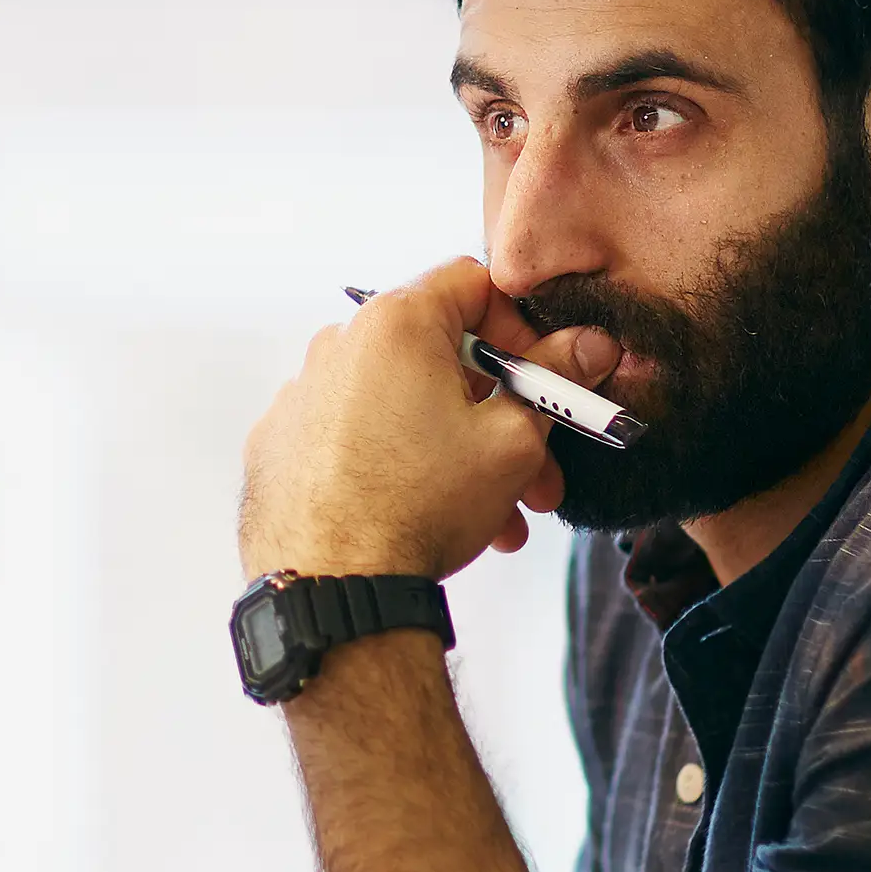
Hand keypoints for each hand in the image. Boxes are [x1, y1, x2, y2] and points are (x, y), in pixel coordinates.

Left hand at [236, 260, 621, 580]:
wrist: (331, 587)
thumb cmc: (420, 505)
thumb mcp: (512, 439)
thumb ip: (553, 380)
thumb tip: (590, 344)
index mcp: (394, 322)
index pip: (473, 284)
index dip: (522, 329)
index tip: (543, 380)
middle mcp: (338, 344)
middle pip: (441, 357)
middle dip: (502, 413)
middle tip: (540, 469)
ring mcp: (301, 395)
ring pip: (403, 405)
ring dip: (459, 451)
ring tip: (499, 517)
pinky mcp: (280, 445)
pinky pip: (356, 436)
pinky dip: (397, 463)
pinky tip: (427, 516)